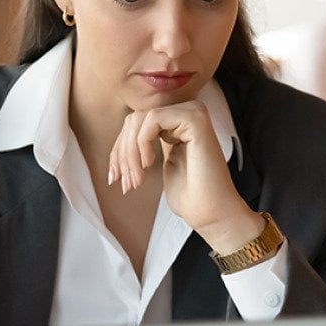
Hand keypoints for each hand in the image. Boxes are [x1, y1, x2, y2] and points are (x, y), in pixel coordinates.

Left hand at [107, 101, 262, 252]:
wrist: (210, 212)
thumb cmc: (189, 195)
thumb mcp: (156, 164)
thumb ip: (143, 146)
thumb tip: (118, 143)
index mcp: (177, 124)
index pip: (136, 123)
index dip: (119, 150)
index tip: (115, 177)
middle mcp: (186, 114)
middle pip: (134, 120)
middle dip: (122, 154)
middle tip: (127, 182)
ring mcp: (192, 114)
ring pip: (140, 119)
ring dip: (130, 153)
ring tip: (138, 179)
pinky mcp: (194, 119)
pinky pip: (153, 119)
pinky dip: (142, 143)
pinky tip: (149, 164)